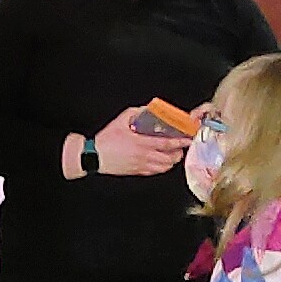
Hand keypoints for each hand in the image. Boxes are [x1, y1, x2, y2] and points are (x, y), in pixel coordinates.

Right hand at [74, 106, 189, 178]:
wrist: (94, 156)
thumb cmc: (106, 140)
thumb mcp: (120, 121)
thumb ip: (135, 113)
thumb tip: (146, 109)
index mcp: (141, 143)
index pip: (167, 144)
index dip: (180, 142)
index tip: (187, 139)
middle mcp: (144, 156)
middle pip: (170, 158)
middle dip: (178, 152)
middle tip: (180, 146)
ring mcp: (141, 165)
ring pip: (164, 167)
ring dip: (171, 161)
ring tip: (172, 154)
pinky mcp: (137, 172)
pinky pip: (155, 172)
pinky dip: (162, 167)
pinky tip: (161, 162)